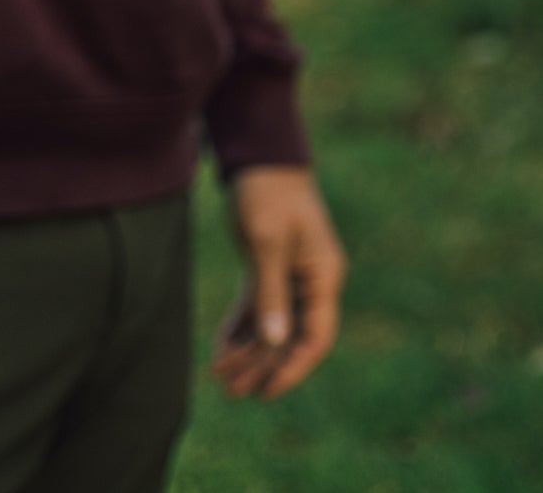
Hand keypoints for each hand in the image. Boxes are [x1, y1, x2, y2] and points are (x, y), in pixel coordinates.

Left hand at [212, 166, 345, 399]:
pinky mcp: (270, 266)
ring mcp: (292, 274)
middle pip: (291, 336)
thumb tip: (274, 341)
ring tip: (221, 377)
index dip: (293, 367)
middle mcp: (312, 280)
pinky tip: (221, 350)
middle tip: (232, 390)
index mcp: (322, 275)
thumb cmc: (267, 192)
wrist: (257, 152)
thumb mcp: (266, 242)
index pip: (315, 336)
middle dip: (263, 365)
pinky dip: (241, 328)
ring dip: (249, 351)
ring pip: (273, 325)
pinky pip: (259, 307)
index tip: (266, 390)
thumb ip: (271, 292)